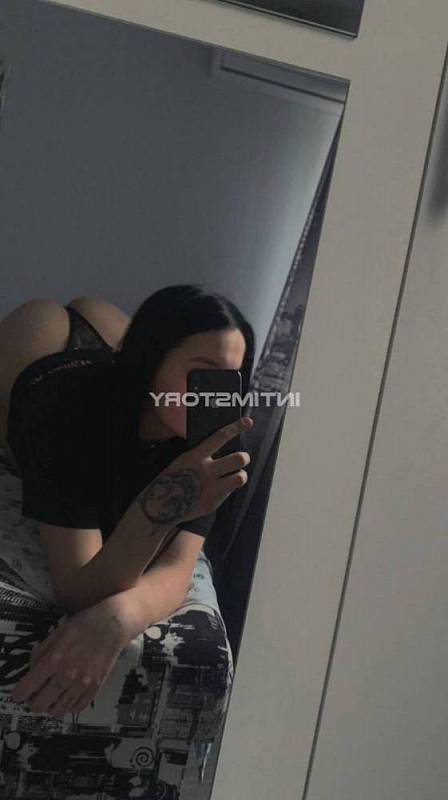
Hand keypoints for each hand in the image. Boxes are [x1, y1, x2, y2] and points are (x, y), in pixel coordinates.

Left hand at [9, 597, 131, 716]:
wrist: (114, 625)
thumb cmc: (86, 624)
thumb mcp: (58, 631)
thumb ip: (42, 651)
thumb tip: (32, 668)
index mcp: (55, 659)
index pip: (29, 687)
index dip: (19, 694)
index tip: (18, 695)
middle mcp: (67, 675)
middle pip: (40, 704)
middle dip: (32, 702)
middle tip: (33, 696)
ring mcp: (82, 684)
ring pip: (58, 710)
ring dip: (49, 707)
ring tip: (49, 698)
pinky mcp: (95, 687)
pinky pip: (76, 708)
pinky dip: (67, 707)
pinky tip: (65, 698)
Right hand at [138, 416, 253, 526]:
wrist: (160, 506)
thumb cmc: (172, 478)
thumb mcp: (183, 460)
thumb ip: (202, 455)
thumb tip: (223, 448)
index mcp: (195, 456)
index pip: (220, 437)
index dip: (236, 428)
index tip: (248, 421)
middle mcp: (205, 471)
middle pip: (239, 459)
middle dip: (244, 457)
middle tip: (242, 459)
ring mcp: (210, 488)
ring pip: (240, 477)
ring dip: (240, 475)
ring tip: (234, 476)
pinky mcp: (213, 503)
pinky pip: (229, 492)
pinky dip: (226, 489)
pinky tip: (216, 490)